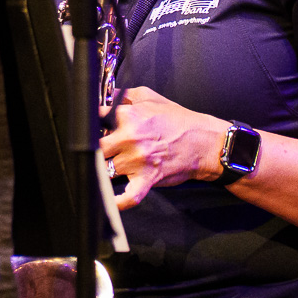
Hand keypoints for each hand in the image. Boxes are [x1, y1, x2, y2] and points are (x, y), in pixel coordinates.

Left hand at [99, 86, 227, 208]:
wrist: (204, 142)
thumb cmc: (178, 120)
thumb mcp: (150, 97)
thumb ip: (125, 95)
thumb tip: (107, 97)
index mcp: (128, 116)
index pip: (96, 119)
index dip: (93, 125)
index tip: (93, 129)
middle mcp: (130, 138)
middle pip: (96, 147)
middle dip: (97, 149)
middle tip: (103, 150)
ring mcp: (137, 160)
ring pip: (106, 169)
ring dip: (106, 169)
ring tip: (110, 166)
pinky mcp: (147, 179)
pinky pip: (128, 196)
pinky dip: (118, 202)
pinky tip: (111, 201)